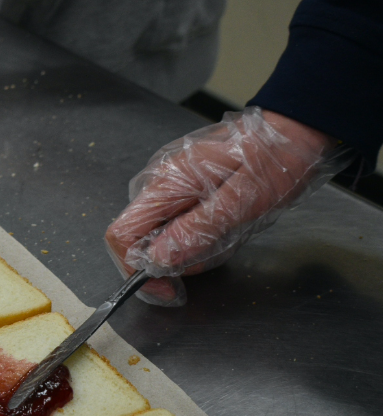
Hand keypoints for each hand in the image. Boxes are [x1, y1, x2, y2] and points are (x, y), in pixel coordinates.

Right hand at [105, 107, 349, 305]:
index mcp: (167, 185)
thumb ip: (197, 231)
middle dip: (173, 260)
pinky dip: (196, 234)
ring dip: (190, 247)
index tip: (166, 287)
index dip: (135, 269)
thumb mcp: (242, 201)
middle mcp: (159, 182)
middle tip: (217, 253)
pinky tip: (225, 223)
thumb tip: (156, 260)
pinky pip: (175, 222)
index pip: (121, 235)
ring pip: (159, 234)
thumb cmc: (275, 159)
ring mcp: (169, 183)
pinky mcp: (182, 186)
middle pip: (138, 238)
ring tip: (230, 233)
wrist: (294, 127)